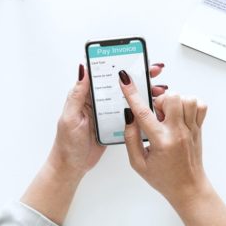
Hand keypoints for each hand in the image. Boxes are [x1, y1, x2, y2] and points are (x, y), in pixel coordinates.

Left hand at [47, 63, 168, 178]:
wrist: (72, 166)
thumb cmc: (67, 143)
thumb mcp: (70, 116)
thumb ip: (77, 94)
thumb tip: (83, 69)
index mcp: (86, 95)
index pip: (104, 74)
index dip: (119, 65)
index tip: (134, 59)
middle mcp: (98, 101)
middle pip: (120, 84)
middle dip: (138, 76)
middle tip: (153, 71)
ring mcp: (107, 113)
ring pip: (128, 98)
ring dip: (143, 92)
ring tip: (158, 89)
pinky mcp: (114, 125)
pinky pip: (130, 113)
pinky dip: (142, 109)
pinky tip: (153, 106)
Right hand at [119, 71, 225, 225]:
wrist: (188, 188)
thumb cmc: (163, 178)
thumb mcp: (138, 164)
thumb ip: (131, 138)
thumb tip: (129, 117)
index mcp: (161, 142)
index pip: (143, 113)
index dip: (132, 94)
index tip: (125, 80)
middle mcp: (178, 132)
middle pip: (171, 98)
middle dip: (159, 101)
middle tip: (156, 115)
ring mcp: (191, 129)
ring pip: (187, 98)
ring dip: (175, 102)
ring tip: (168, 115)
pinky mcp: (199, 128)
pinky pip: (200, 105)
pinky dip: (190, 104)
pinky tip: (180, 115)